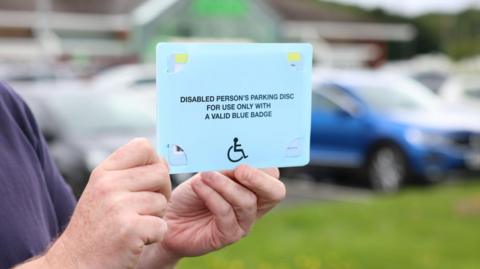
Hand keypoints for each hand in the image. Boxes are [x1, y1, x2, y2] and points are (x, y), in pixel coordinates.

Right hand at [43, 138, 170, 268]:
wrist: (74, 264)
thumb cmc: (96, 229)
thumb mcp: (103, 192)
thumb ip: (129, 174)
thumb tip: (164, 161)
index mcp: (103, 172)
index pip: (143, 146)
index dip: (154, 162)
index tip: (148, 181)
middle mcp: (108, 184)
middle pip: (161, 172)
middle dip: (161, 192)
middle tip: (145, 209)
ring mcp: (118, 207)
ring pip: (163, 201)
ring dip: (156, 217)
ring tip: (134, 226)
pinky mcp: (130, 229)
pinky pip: (162, 226)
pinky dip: (155, 236)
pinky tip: (136, 241)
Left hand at [159, 165, 284, 258]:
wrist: (169, 217)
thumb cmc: (192, 194)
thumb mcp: (209, 174)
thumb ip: (225, 168)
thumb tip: (236, 158)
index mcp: (255, 187)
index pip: (273, 175)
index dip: (263, 164)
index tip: (246, 152)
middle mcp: (255, 206)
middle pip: (275, 192)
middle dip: (259, 178)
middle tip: (240, 169)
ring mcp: (244, 222)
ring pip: (247, 201)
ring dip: (225, 185)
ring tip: (205, 175)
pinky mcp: (228, 236)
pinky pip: (226, 214)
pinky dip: (212, 196)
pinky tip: (199, 186)